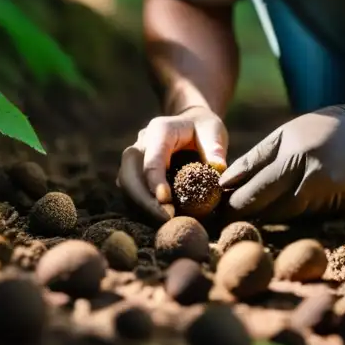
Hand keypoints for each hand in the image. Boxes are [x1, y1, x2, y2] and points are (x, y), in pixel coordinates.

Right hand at [117, 105, 227, 221]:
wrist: (191, 122)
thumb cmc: (203, 128)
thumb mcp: (213, 130)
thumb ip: (215, 147)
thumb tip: (218, 167)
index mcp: (159, 130)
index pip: (151, 158)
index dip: (155, 181)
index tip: (166, 201)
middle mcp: (141, 144)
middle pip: (128, 175)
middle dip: (143, 200)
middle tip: (165, 218)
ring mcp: (135, 160)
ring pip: (126, 186)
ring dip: (141, 206)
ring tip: (164, 221)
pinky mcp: (135, 174)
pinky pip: (131, 193)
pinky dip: (142, 207)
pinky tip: (160, 217)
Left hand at [218, 87, 344, 221]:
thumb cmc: (321, 130)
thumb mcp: (285, 134)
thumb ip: (255, 159)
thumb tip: (224, 182)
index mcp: (295, 157)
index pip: (257, 190)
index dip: (236, 205)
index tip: (218, 210)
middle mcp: (314, 179)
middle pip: (273, 210)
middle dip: (250, 215)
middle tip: (230, 219)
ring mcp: (332, 196)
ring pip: (291, 218)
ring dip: (272, 218)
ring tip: (254, 215)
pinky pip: (313, 219)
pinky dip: (297, 217)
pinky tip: (287, 211)